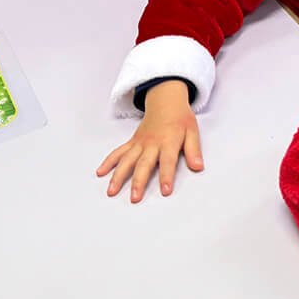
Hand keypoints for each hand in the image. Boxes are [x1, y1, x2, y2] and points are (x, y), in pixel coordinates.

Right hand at [95, 79, 202, 201]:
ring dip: (118, 175)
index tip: (165, 191)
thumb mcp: (193, 131)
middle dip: (138, 181)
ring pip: (127, 160)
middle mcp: (152, 143)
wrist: (166, 101)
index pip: (168, 161)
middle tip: (134, 198)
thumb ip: (194, 150)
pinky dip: (108, 162)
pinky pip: (118, 152)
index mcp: (169, 141)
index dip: (166, 176)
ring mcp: (139, 143)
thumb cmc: (180, 118)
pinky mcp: (132, 142)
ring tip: (111, 191)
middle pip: (144, 164)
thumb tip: (198, 167)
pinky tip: (100, 173)